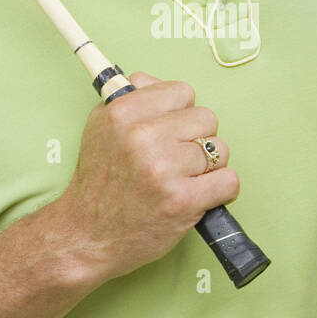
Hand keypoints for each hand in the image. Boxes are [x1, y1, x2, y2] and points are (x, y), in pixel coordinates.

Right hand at [47, 72, 239, 287]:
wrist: (87, 235)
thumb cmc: (100, 182)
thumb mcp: (101, 126)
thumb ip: (132, 97)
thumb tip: (159, 82)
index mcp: (123, 113)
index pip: (183, 92)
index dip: (180, 113)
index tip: (169, 131)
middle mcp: (143, 137)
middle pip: (207, 118)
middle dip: (197, 139)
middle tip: (177, 160)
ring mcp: (164, 170)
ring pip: (220, 150)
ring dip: (208, 167)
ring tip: (184, 180)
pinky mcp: (181, 202)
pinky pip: (228, 181)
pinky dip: (220, 190)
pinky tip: (199, 196)